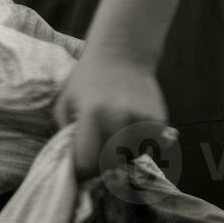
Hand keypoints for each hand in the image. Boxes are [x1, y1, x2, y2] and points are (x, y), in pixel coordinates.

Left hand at [53, 50, 168, 180]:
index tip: (82, 165)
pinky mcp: (159, 120)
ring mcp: (141, 120)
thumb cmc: (87, 79)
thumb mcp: (65, 101)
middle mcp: (118, 119)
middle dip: (103, 164)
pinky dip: (140, 142)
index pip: (88, 162)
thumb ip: (65, 133)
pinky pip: (149, 146)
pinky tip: (131, 125)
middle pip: (111, 165)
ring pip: (132, 157)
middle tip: (99, 151)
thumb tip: (72, 162)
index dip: (83, 169)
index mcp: (91, 115)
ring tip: (116, 133)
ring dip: (123, 153)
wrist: (121, 53)